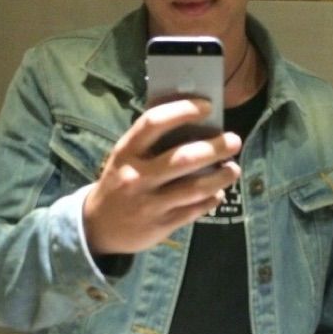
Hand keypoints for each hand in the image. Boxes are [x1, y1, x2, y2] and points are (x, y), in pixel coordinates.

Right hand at [83, 99, 240, 253]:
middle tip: (234, 140)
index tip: (207, 106)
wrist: (98, 226)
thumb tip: (195, 122)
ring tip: (234, 169)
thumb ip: (152, 142)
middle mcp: (137, 176)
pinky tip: (219, 192)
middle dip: (214, 148)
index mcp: (126, 151)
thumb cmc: (120, 180)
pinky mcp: (160, 225)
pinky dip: (212, 199)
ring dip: (221, 176)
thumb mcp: (126, 157)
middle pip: (183, 158)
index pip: (154, 123)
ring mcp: (149, 203)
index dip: (183, 111)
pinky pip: (194, 210)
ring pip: (194, 188)